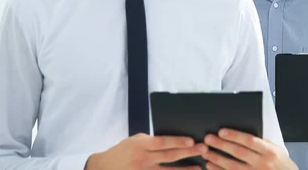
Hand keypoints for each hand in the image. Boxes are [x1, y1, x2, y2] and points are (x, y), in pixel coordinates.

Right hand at [84, 133, 203, 169]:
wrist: (104, 168)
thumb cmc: (123, 151)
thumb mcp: (135, 141)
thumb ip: (152, 142)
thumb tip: (174, 141)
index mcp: (140, 145)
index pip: (162, 142)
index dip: (177, 141)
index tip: (192, 141)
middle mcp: (142, 160)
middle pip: (169, 156)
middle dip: (188, 153)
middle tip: (203, 149)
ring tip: (199, 168)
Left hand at [200, 128, 296, 169]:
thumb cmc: (282, 165)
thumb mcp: (277, 151)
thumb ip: (261, 143)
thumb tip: (240, 133)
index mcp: (270, 152)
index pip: (249, 141)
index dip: (234, 135)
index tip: (221, 131)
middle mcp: (263, 164)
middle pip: (238, 153)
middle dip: (221, 145)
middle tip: (208, 138)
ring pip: (232, 167)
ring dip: (217, 158)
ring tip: (206, 151)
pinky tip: (211, 165)